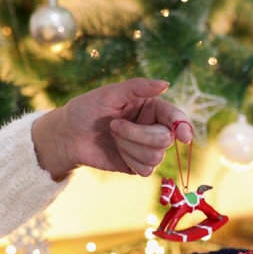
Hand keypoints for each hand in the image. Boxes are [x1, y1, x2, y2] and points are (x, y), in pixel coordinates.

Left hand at [32, 78, 192, 179]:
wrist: (68, 135)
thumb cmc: (87, 109)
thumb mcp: (110, 93)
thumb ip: (138, 87)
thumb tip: (166, 84)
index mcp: (152, 108)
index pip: (176, 118)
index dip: (183, 127)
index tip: (184, 136)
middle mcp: (154, 128)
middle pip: (166, 139)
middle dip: (138, 134)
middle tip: (114, 126)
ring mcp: (147, 148)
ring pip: (156, 156)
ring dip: (129, 146)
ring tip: (113, 137)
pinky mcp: (139, 166)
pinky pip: (146, 170)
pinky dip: (129, 160)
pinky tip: (117, 151)